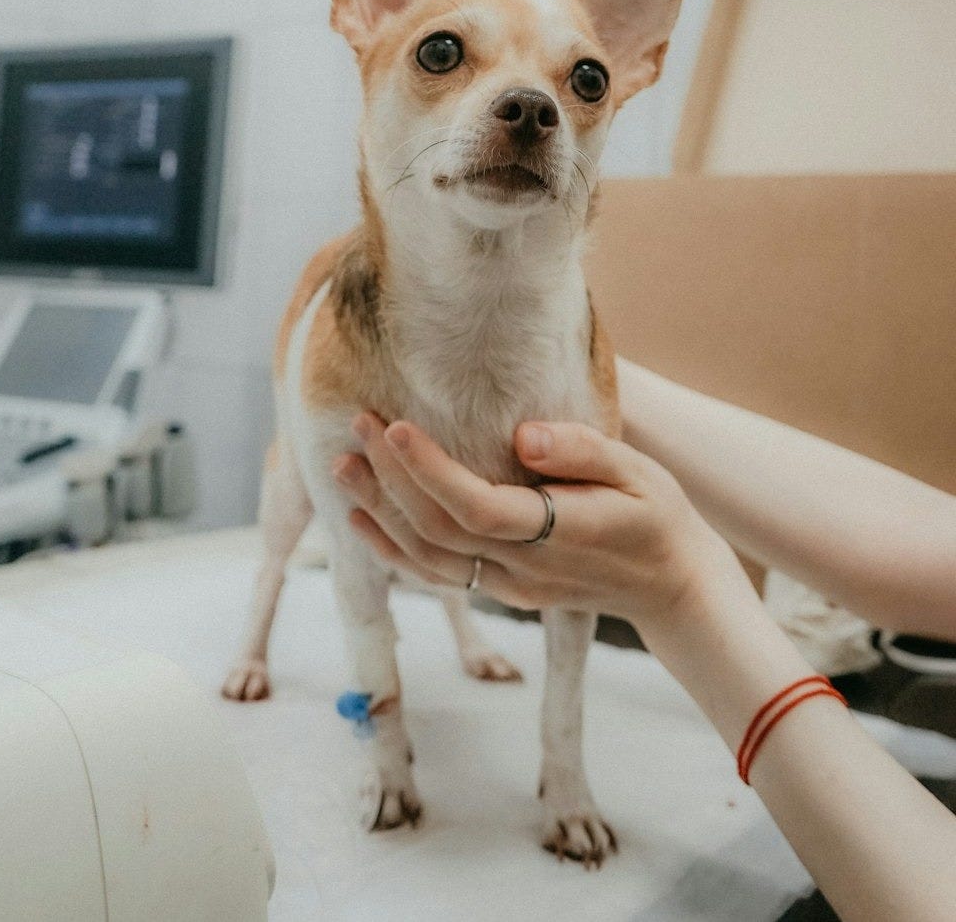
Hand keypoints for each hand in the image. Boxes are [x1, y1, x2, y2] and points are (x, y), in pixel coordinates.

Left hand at [332, 414, 731, 630]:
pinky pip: (436, 575)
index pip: (476, 507)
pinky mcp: (501, 591)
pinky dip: (394, 550)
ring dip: (380, 513)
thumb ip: (582, 452)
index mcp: (558, 533)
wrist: (672, 587)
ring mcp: (509, 586)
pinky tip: (365, 519)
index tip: (395, 427)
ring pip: (427, 560)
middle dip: (390, 478)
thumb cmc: (657, 516)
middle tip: (359, 423)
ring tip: (344, 467)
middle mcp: (524, 568)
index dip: (429, 472)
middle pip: (437, 531)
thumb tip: (523, 436)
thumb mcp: (639, 472)